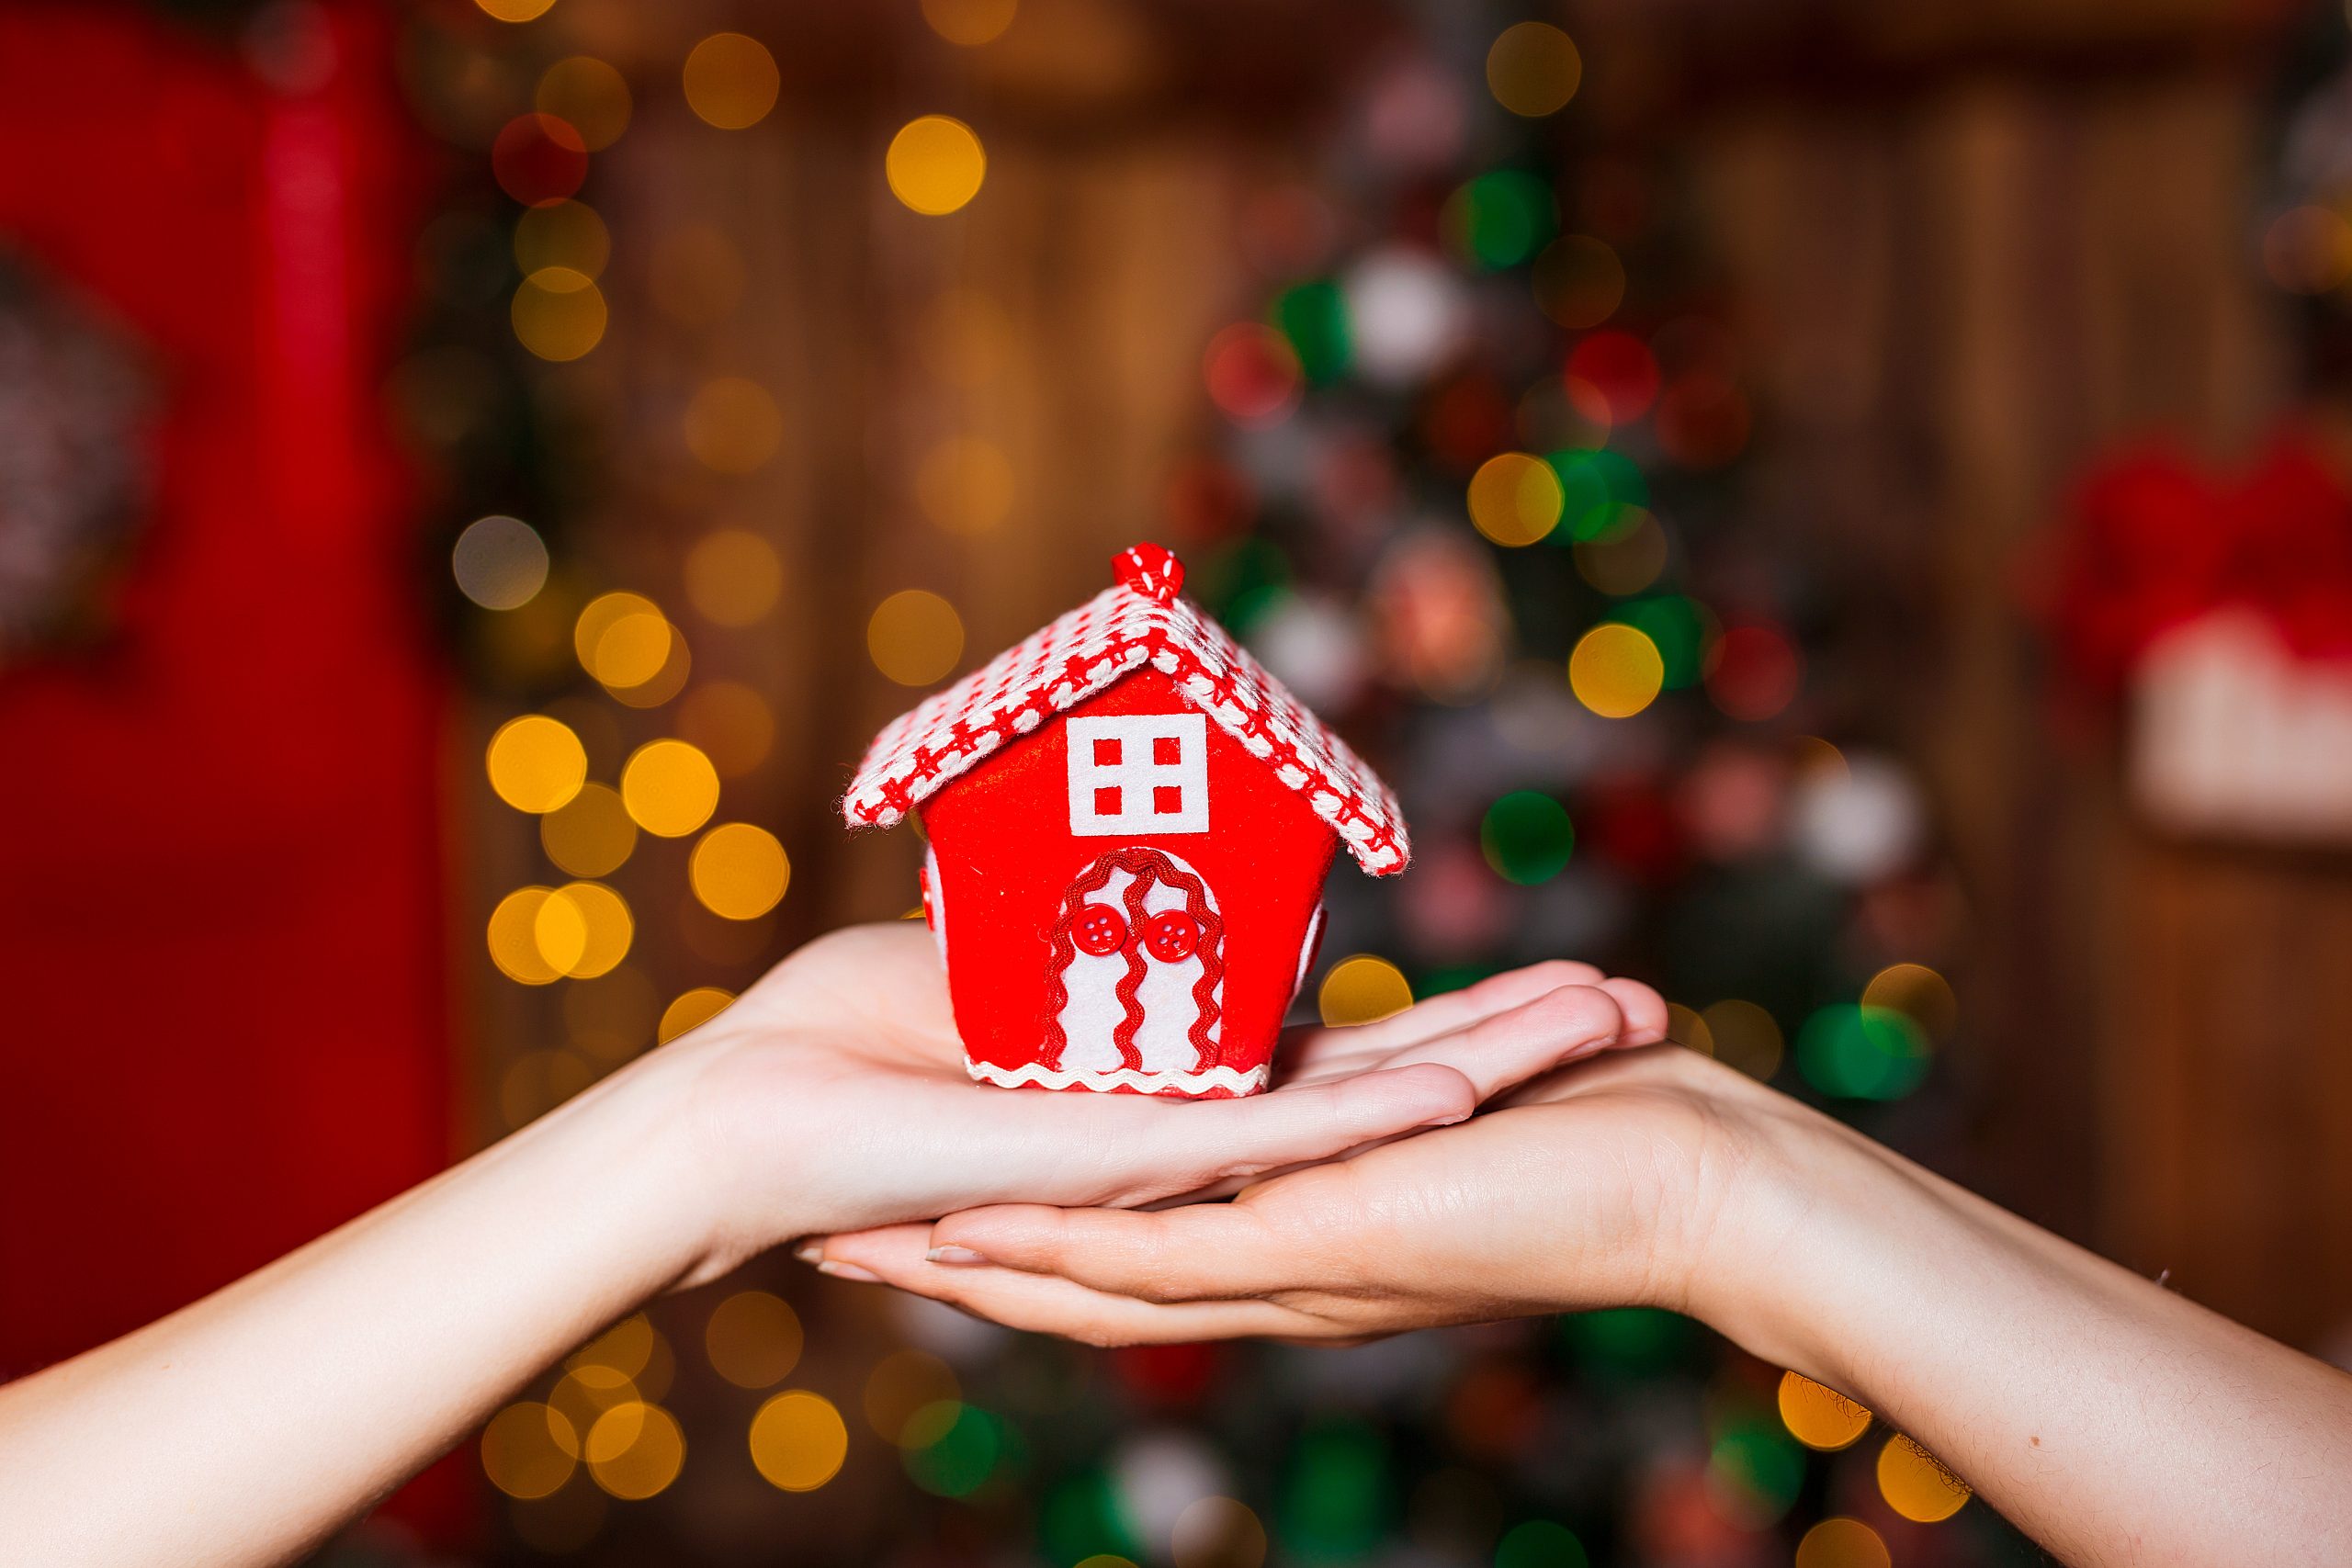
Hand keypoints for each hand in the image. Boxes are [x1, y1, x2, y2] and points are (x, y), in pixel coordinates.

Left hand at [661, 924, 1659, 1283]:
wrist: (745, 1148)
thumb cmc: (828, 1060)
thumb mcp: (968, 986)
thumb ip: (1059, 968)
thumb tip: (1114, 906)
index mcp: (1164, 1131)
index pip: (1340, 1077)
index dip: (1443, 1036)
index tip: (1541, 996)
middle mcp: (1189, 1172)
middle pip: (1380, 1098)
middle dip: (1497, 1048)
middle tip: (1612, 1002)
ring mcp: (1160, 1181)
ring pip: (1356, 1116)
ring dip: (1469, 1065)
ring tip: (1587, 1016)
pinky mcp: (1119, 1172)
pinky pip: (1265, 1135)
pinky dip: (1360, 1099)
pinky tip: (1457, 1069)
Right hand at [812, 1044, 1812, 1344]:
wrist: (1689, 1185)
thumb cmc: (1592, 1128)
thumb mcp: (1452, 1089)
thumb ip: (1367, 1071)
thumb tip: (1323, 1023)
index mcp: (1298, 1228)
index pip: (1139, 1238)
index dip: (1031, 1231)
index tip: (930, 1212)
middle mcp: (1277, 1259)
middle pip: (1096, 1273)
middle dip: (975, 1264)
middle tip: (856, 1251)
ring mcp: (1290, 1258)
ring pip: (1105, 1278)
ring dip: (991, 1267)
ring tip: (875, 1253)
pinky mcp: (1319, 1241)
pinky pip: (1168, 1253)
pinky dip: (1068, 1249)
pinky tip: (977, 1237)